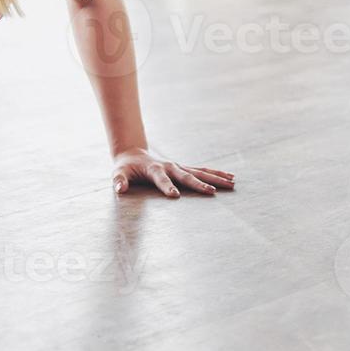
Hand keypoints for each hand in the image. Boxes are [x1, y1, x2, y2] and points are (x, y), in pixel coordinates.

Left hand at [111, 148, 235, 197]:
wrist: (133, 154)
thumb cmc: (125, 167)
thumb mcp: (118, 173)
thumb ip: (118, 181)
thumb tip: (120, 189)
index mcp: (154, 169)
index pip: (161, 179)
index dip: (167, 187)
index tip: (175, 196)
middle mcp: (169, 166)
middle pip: (186, 176)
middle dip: (199, 184)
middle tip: (212, 192)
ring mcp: (178, 166)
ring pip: (199, 172)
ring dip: (215, 177)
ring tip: (232, 183)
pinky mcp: (183, 168)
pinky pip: (201, 171)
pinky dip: (215, 174)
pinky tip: (230, 177)